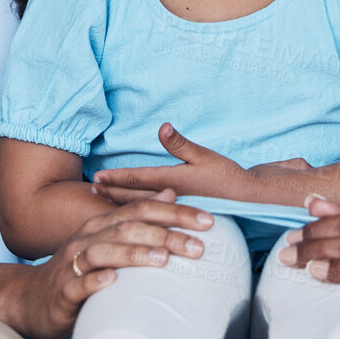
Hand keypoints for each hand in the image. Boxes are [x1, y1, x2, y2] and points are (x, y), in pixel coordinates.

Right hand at [12, 189, 214, 338]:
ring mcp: (74, 264)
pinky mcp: (63, 291)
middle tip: (199, 245)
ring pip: (105, 252)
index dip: (176, 214)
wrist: (31, 300)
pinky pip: (80, 283)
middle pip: (130, 228)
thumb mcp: (108, 241)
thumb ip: (137, 218)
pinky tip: (113, 282)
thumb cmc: (78, 272)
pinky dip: (96, 280)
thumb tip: (169, 194)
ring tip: (163, 258)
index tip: (209, 221)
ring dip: (135, 254)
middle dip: (166, 233)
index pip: (143, 211)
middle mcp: (88, 238)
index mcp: (103, 225)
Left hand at [90, 123, 251, 201]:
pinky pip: (152, 211)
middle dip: (111, 191)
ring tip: (105, 198)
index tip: (97, 179)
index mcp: (172, 180)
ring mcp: (174, 206)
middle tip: (92, 189)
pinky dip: (137, 210)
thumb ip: (180, 143)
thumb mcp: (203, 155)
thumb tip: (162, 127)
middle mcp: (169, 195)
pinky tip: (131, 210)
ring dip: (120, 201)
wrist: (247, 198)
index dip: (115, 179)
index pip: (137, 179)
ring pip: (141, 205)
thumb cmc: (226, 175)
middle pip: (133, 195)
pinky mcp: (180, 211)